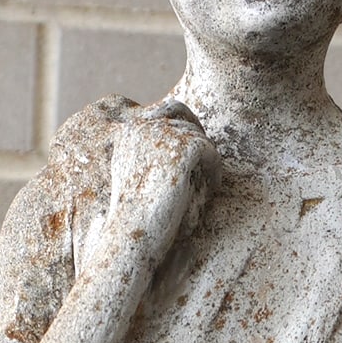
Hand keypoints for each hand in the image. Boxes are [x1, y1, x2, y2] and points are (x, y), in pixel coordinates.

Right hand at [104, 99, 207, 268]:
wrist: (132, 232)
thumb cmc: (130, 216)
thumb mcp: (130, 176)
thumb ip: (143, 154)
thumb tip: (166, 147)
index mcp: (126, 130)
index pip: (158, 111)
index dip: (177, 123)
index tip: (189, 143)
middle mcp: (142, 125)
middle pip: (177, 110)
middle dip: (193, 127)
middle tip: (206, 152)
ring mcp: (162, 134)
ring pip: (196, 133)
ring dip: (205, 154)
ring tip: (209, 178)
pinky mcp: (183, 147)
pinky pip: (209, 149)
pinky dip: (215, 167)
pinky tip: (213, 186)